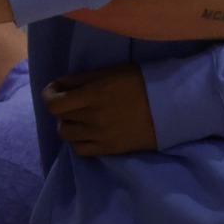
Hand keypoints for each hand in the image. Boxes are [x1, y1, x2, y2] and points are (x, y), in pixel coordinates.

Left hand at [43, 64, 157, 155]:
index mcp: (93, 95)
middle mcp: (94, 117)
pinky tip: (87, 133)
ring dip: (68, 124)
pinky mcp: (111, 148)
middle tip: (72, 102)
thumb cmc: (141, 82)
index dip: (49, 95)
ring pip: (66, 134)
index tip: (56, 90)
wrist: (173, 105)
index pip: (53, 103)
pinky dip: (78, 141)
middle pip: (59, 117)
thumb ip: (80, 80)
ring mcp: (102, 135)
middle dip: (61, 108)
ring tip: (80, 118)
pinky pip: (81, 150)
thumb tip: (59, 86)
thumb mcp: (109, 72)